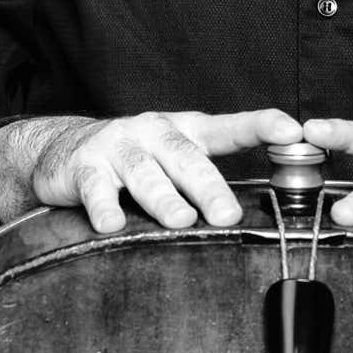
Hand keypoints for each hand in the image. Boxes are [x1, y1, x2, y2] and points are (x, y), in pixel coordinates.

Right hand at [0, 107, 303, 232]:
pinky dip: (105, 207)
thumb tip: (257, 216)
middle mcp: (153, 133)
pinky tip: (112, 226)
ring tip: (180, 221)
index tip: (294, 131)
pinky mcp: (83, 167)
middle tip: (228, 214)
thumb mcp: (174, 160)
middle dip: (209, 186)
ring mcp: (117, 147)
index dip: (261, 127)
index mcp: (184, 131)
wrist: (59, 150)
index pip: (229, 127)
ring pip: (145, 174)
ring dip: (163, 198)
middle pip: (187, 158)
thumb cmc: (133, 160)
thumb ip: (209, 181)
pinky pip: (96, 189)